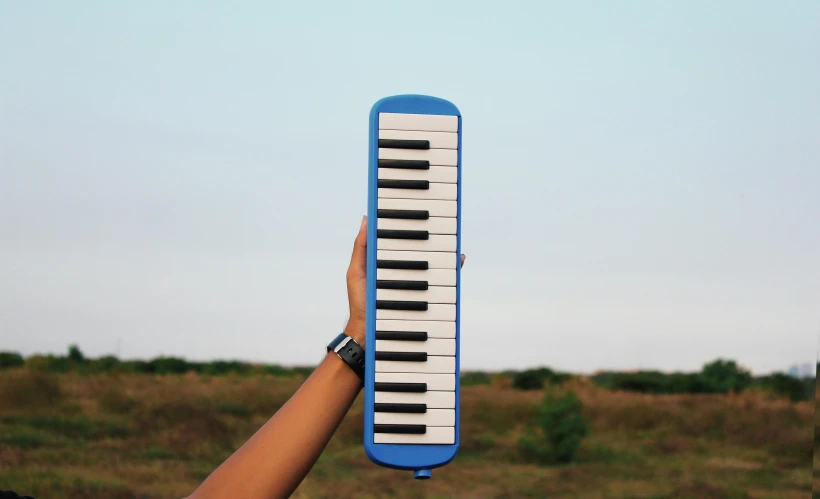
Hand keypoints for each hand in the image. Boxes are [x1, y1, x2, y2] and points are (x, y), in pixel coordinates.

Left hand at [345, 215, 464, 345]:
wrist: (370, 335)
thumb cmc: (361, 304)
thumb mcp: (356, 272)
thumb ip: (361, 248)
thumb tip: (367, 218)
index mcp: (388, 261)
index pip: (403, 237)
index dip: (413, 221)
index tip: (421, 206)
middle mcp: (405, 270)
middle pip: (423, 249)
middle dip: (435, 235)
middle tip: (443, 221)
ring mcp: (416, 283)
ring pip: (435, 264)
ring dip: (446, 252)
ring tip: (453, 240)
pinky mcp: (425, 296)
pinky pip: (441, 283)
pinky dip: (451, 272)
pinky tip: (457, 262)